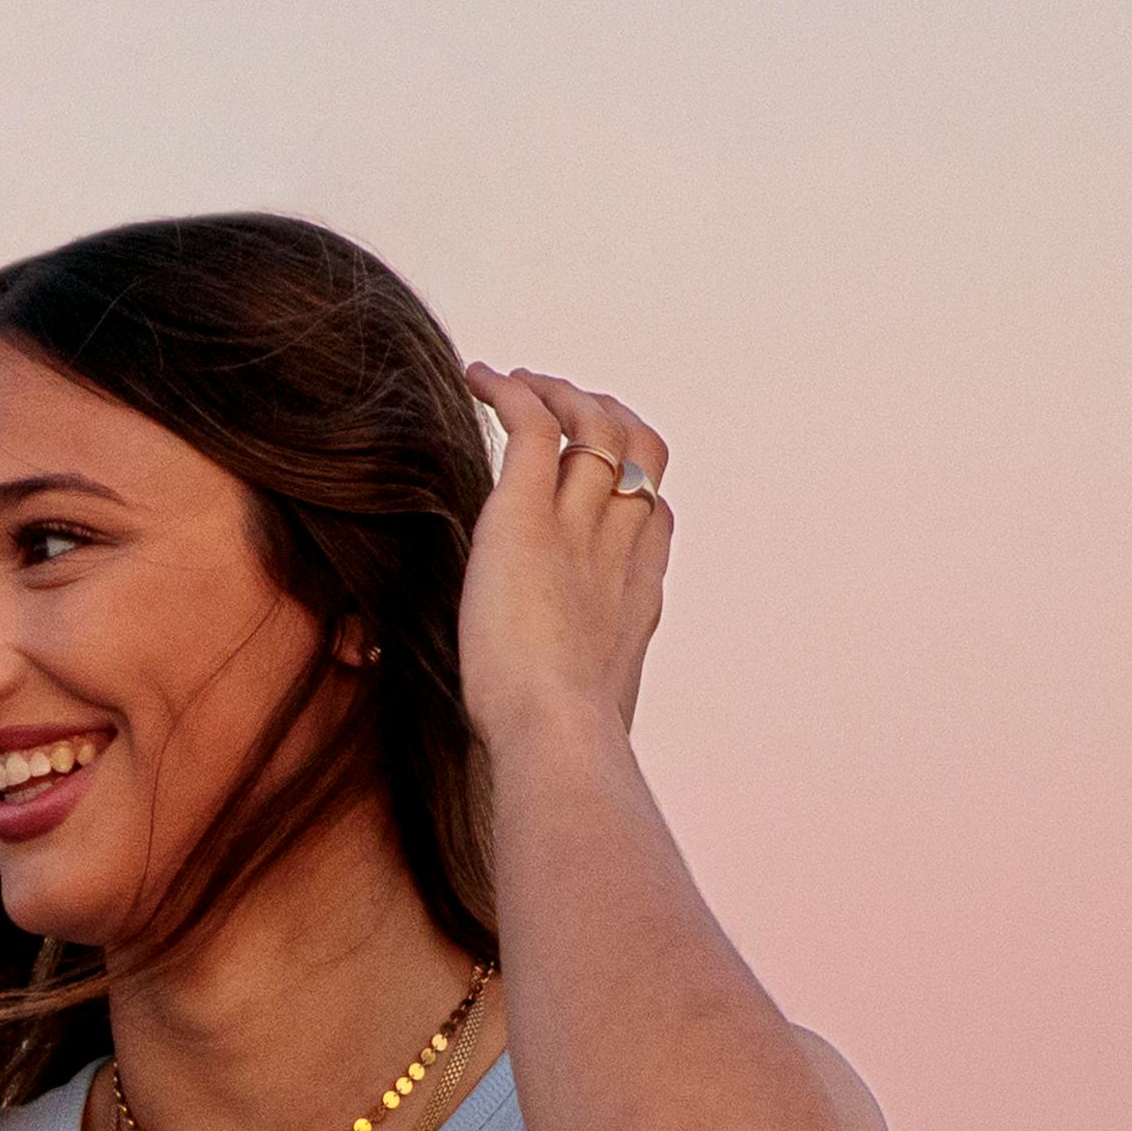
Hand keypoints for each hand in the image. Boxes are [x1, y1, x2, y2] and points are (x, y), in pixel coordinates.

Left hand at [455, 358, 674, 759]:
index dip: (630, 483)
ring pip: (591, 423)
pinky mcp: (527, 514)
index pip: (652, 513)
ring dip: (554, 391)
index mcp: (637, 597)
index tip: (590, 475)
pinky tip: (478, 376)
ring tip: (513, 381)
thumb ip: (572, 703)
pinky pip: (531, 424)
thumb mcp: (581, 722)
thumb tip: (546, 735)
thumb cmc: (559, 754)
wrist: (560, 740)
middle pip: (637, 450)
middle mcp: (619, 548)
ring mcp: (580, 525)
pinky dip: (509, 390)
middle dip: (605, 416)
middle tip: (556, 406)